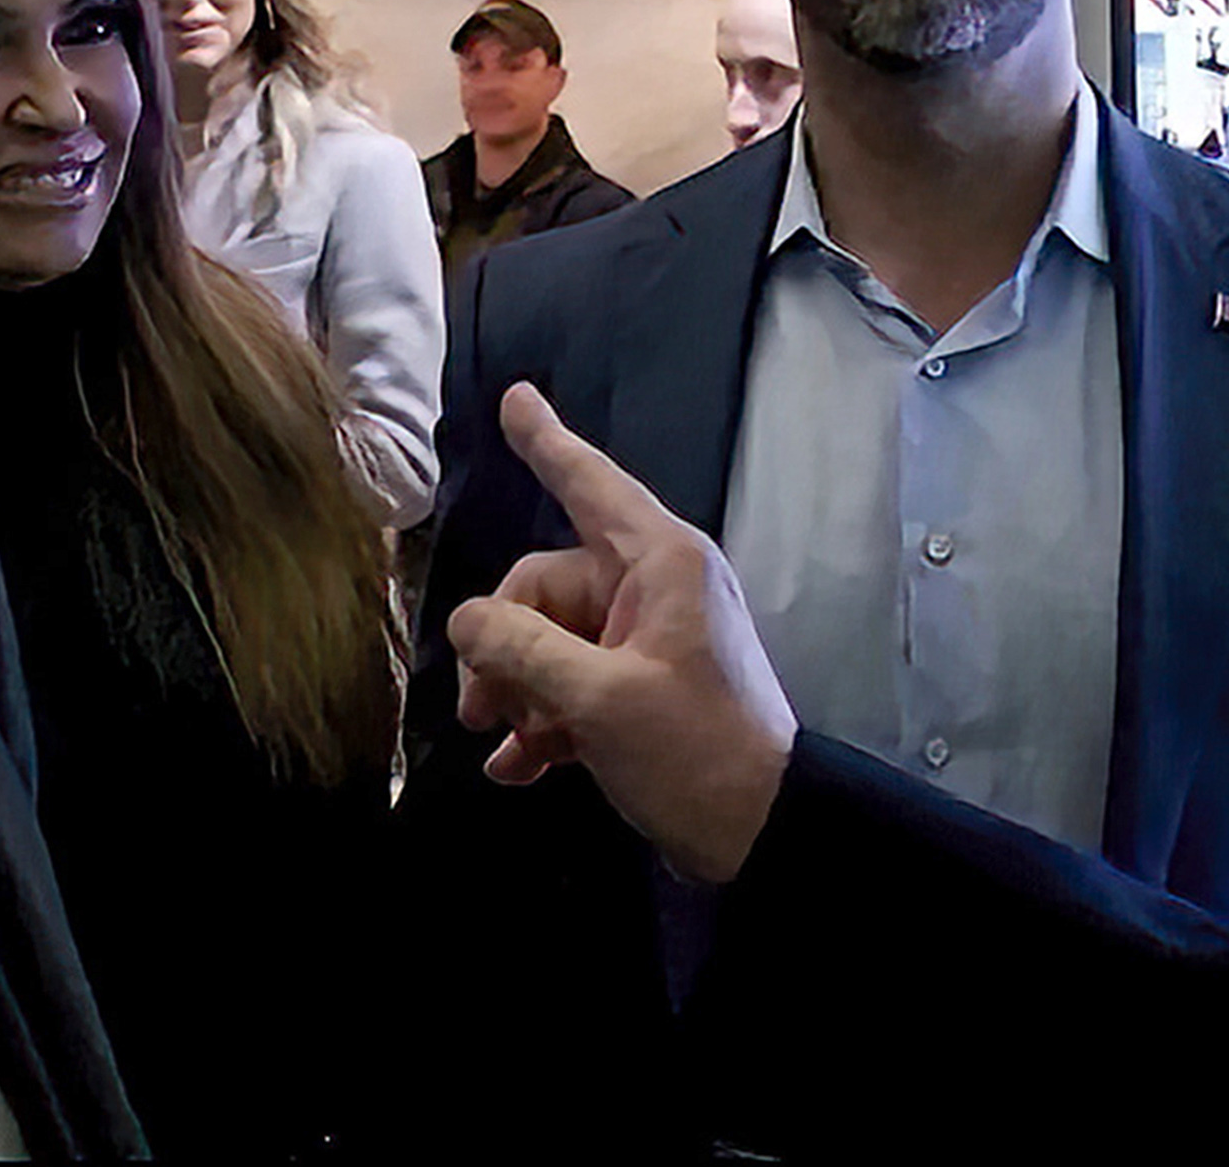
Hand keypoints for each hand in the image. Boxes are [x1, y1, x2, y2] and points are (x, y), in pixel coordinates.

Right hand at [446, 384, 798, 883]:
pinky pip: (573, 685)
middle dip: (504, 645)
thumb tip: (467, 620)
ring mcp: (648, 641)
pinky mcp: (642, 691)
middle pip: (546, 586)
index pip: (591, 483)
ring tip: (503, 743)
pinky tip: (519, 768)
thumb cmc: (694, 751)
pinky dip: (543, 723)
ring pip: (550, 641)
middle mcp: (655, 588)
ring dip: (518, 691)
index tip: (515, 397)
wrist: (761, 832)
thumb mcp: (598, 698)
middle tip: (481, 708)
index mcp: (662, 563)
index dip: (547, 441)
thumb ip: (522, 649)